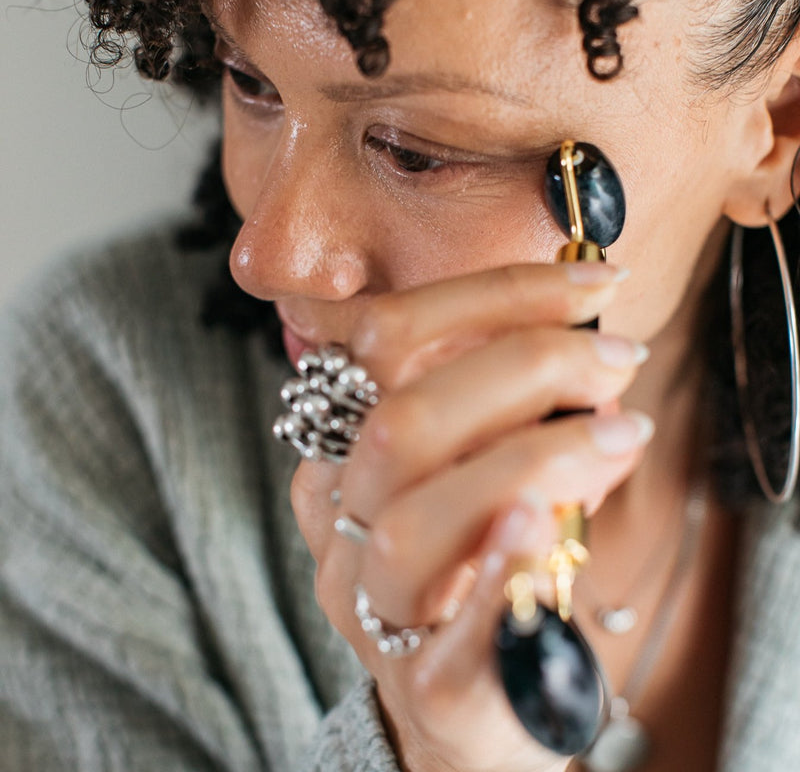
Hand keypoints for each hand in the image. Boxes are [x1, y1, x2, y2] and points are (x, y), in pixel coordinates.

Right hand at [291, 262, 651, 771]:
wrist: (462, 700)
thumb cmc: (476, 560)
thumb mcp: (476, 468)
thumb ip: (506, 412)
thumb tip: (591, 347)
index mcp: (347, 451)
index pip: (382, 342)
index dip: (489, 297)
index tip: (591, 285)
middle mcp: (343, 523)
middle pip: (397, 424)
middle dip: (519, 367)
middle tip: (615, 358)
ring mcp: (373, 607)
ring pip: (409, 525)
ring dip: (526, 461)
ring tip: (619, 433)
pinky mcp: (427, 687)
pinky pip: (448, 642)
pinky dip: (498, 574)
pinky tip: (544, 529)